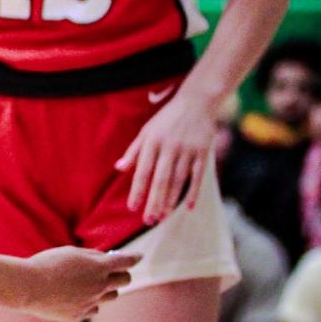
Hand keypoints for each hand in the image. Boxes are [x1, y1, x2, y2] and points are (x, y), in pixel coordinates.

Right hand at [19, 245, 134, 321]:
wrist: (28, 287)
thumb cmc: (46, 264)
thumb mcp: (70, 252)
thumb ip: (90, 256)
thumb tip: (104, 259)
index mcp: (98, 267)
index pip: (125, 261)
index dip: (134, 257)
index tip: (139, 256)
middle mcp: (99, 286)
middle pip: (124, 281)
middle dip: (122, 274)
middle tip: (115, 271)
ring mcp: (91, 302)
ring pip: (111, 296)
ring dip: (107, 289)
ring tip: (94, 283)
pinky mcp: (79, 315)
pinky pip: (94, 309)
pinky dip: (91, 302)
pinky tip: (78, 297)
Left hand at [117, 84, 215, 223]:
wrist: (196, 101)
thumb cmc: (167, 119)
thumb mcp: (147, 130)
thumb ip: (134, 151)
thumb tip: (118, 169)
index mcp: (152, 141)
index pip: (142, 171)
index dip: (137, 190)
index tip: (132, 208)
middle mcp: (169, 146)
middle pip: (160, 179)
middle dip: (154, 201)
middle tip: (148, 220)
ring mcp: (187, 150)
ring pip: (178, 180)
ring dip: (170, 200)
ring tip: (163, 217)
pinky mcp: (203, 152)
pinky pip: (198, 176)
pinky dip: (193, 192)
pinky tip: (188, 208)